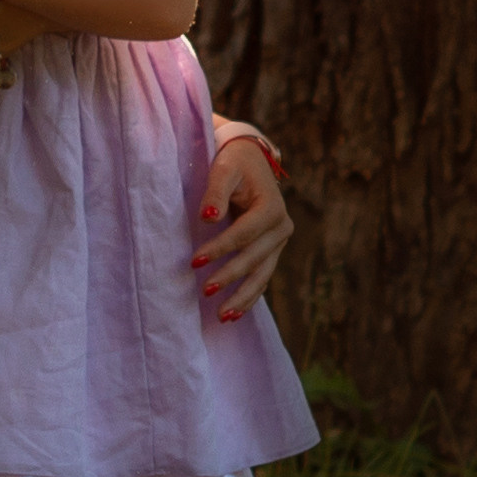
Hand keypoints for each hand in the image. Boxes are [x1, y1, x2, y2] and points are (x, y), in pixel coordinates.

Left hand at [194, 137, 290, 318]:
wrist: (250, 160)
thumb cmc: (233, 163)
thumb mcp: (223, 169)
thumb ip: (216, 192)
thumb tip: (207, 217)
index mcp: (272, 208)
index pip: (244, 234)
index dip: (220, 249)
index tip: (195, 261)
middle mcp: (282, 227)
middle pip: (254, 258)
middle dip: (230, 276)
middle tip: (205, 290)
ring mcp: (279, 241)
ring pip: (262, 274)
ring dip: (242, 297)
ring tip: (222, 316)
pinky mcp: (272, 250)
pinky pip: (262, 277)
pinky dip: (249, 296)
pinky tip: (234, 314)